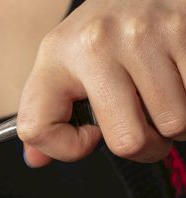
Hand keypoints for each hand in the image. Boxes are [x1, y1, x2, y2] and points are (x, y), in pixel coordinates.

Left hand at [17, 0, 185, 164]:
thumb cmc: (110, 38)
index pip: (36, 128)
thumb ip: (48, 115)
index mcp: (56, 54)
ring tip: (167, 95)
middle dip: (145, 145)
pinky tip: (181, 81)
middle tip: (145, 122)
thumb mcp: (66, 67)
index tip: (89, 135)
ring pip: (173, 125)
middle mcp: (95, 42)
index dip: (67, 148)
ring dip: (176, 123)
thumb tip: (35, 159)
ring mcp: (141, 34)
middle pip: (128, 142)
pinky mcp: (181, 29)